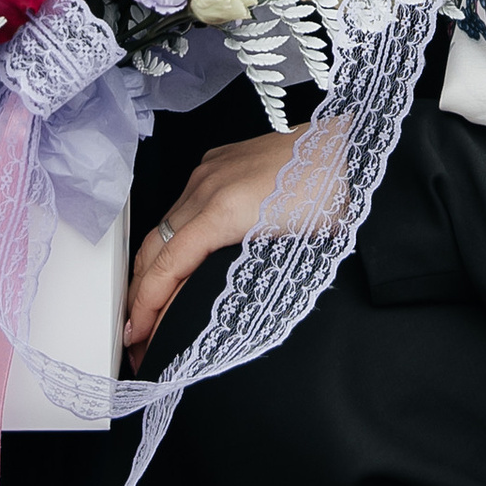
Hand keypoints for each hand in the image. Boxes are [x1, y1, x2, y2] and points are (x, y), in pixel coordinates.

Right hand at [123, 121, 350, 352]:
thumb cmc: (330, 200)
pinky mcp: (216, 162)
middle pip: (154, 247)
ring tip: (149, 301)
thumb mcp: (287, 255)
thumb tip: (200, 308)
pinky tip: (175, 257)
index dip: (146, 305)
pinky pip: (181, 204)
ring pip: (163, 225)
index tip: (137, 334)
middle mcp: (206, 187)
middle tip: (136, 330)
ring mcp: (208, 171)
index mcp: (222, 211)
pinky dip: (170, 235)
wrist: (349, 150)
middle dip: (138, 292)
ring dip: (152, 265)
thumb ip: (236, 279)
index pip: (167, 266)